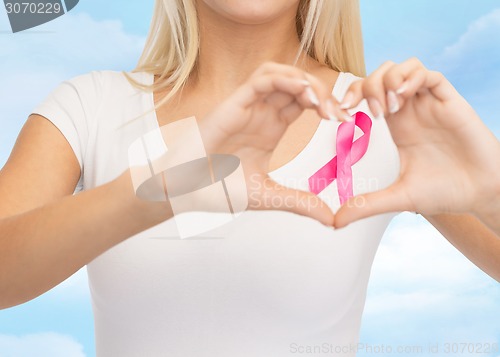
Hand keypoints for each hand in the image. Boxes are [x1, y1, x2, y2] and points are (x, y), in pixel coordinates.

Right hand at [200, 62, 349, 225]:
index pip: (305, 104)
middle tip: (340, 113)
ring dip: (305, 82)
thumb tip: (331, 219)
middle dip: (323, 93)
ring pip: (281, 75)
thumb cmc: (216, 190)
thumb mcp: (267, 196)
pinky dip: (283, 79)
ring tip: (322, 103)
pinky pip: (261, 79)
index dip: (328, 106)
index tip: (346, 121)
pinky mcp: (233, 104)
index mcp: (271, 129)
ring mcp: (248, 107)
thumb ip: (298, 203)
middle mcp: (262, 114)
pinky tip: (301, 92)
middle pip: (298, 86)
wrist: (182, 192)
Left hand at [335, 58, 499, 227]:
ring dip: (389, 79)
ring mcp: (430, 104)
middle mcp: (410, 110)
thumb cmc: (444, 193)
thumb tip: (335, 222)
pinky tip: (403, 99)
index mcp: (396, 126)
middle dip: (368, 85)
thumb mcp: (398, 198)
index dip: (351, 95)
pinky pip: (430, 74)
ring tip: (388, 106)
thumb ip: (367, 205)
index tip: (341, 114)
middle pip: (381, 74)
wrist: (480, 194)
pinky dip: (412, 78)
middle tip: (371, 113)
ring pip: (404, 67)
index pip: (366, 94)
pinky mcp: (450, 102)